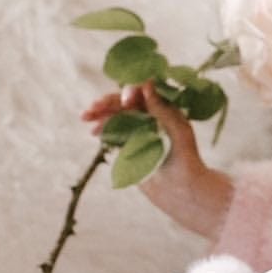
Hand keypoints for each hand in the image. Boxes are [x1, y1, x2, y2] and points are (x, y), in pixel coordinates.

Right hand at [81, 81, 233, 238]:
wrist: (181, 189)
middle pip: (123, 103)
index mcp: (163, 108)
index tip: (124, 102)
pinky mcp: (130, 146)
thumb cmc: (185, 157)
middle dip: (107, 103)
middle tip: (92, 108)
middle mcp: (149, 116)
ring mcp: (138, 131)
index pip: (141, 93)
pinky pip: (114, 133)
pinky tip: (96, 132)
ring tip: (87, 118)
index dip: (129, 93)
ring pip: (115, 117)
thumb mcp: (176, 129)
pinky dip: (104, 130)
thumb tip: (147, 83)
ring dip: (100, 115)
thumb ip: (160, 107)